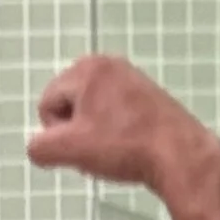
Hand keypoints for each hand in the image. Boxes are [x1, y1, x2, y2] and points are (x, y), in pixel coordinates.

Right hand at [27, 55, 216, 193]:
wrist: (180, 156)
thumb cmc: (122, 147)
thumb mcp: (69, 150)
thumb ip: (39, 147)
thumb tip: (40, 148)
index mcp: (87, 68)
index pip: (47, 104)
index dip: (57, 133)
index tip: (81, 146)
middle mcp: (109, 64)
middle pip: (69, 104)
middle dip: (75, 131)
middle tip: (96, 150)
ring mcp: (131, 77)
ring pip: (91, 111)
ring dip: (93, 134)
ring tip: (114, 151)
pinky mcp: (148, 94)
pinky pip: (114, 112)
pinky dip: (114, 130)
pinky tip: (128, 147)